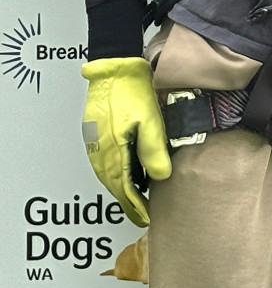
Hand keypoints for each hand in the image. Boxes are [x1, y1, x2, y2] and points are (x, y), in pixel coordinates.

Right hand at [82, 58, 171, 227]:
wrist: (113, 70)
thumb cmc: (132, 91)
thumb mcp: (150, 121)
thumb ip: (153, 150)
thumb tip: (160, 177)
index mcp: (113, 152)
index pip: (124, 188)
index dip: (135, 205)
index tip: (146, 217)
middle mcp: (100, 152)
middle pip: (114, 186)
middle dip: (127, 202)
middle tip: (141, 216)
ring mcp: (95, 144)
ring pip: (108, 176)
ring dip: (121, 190)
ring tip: (135, 201)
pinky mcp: (96, 135)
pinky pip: (105, 163)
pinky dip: (115, 175)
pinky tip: (126, 175)